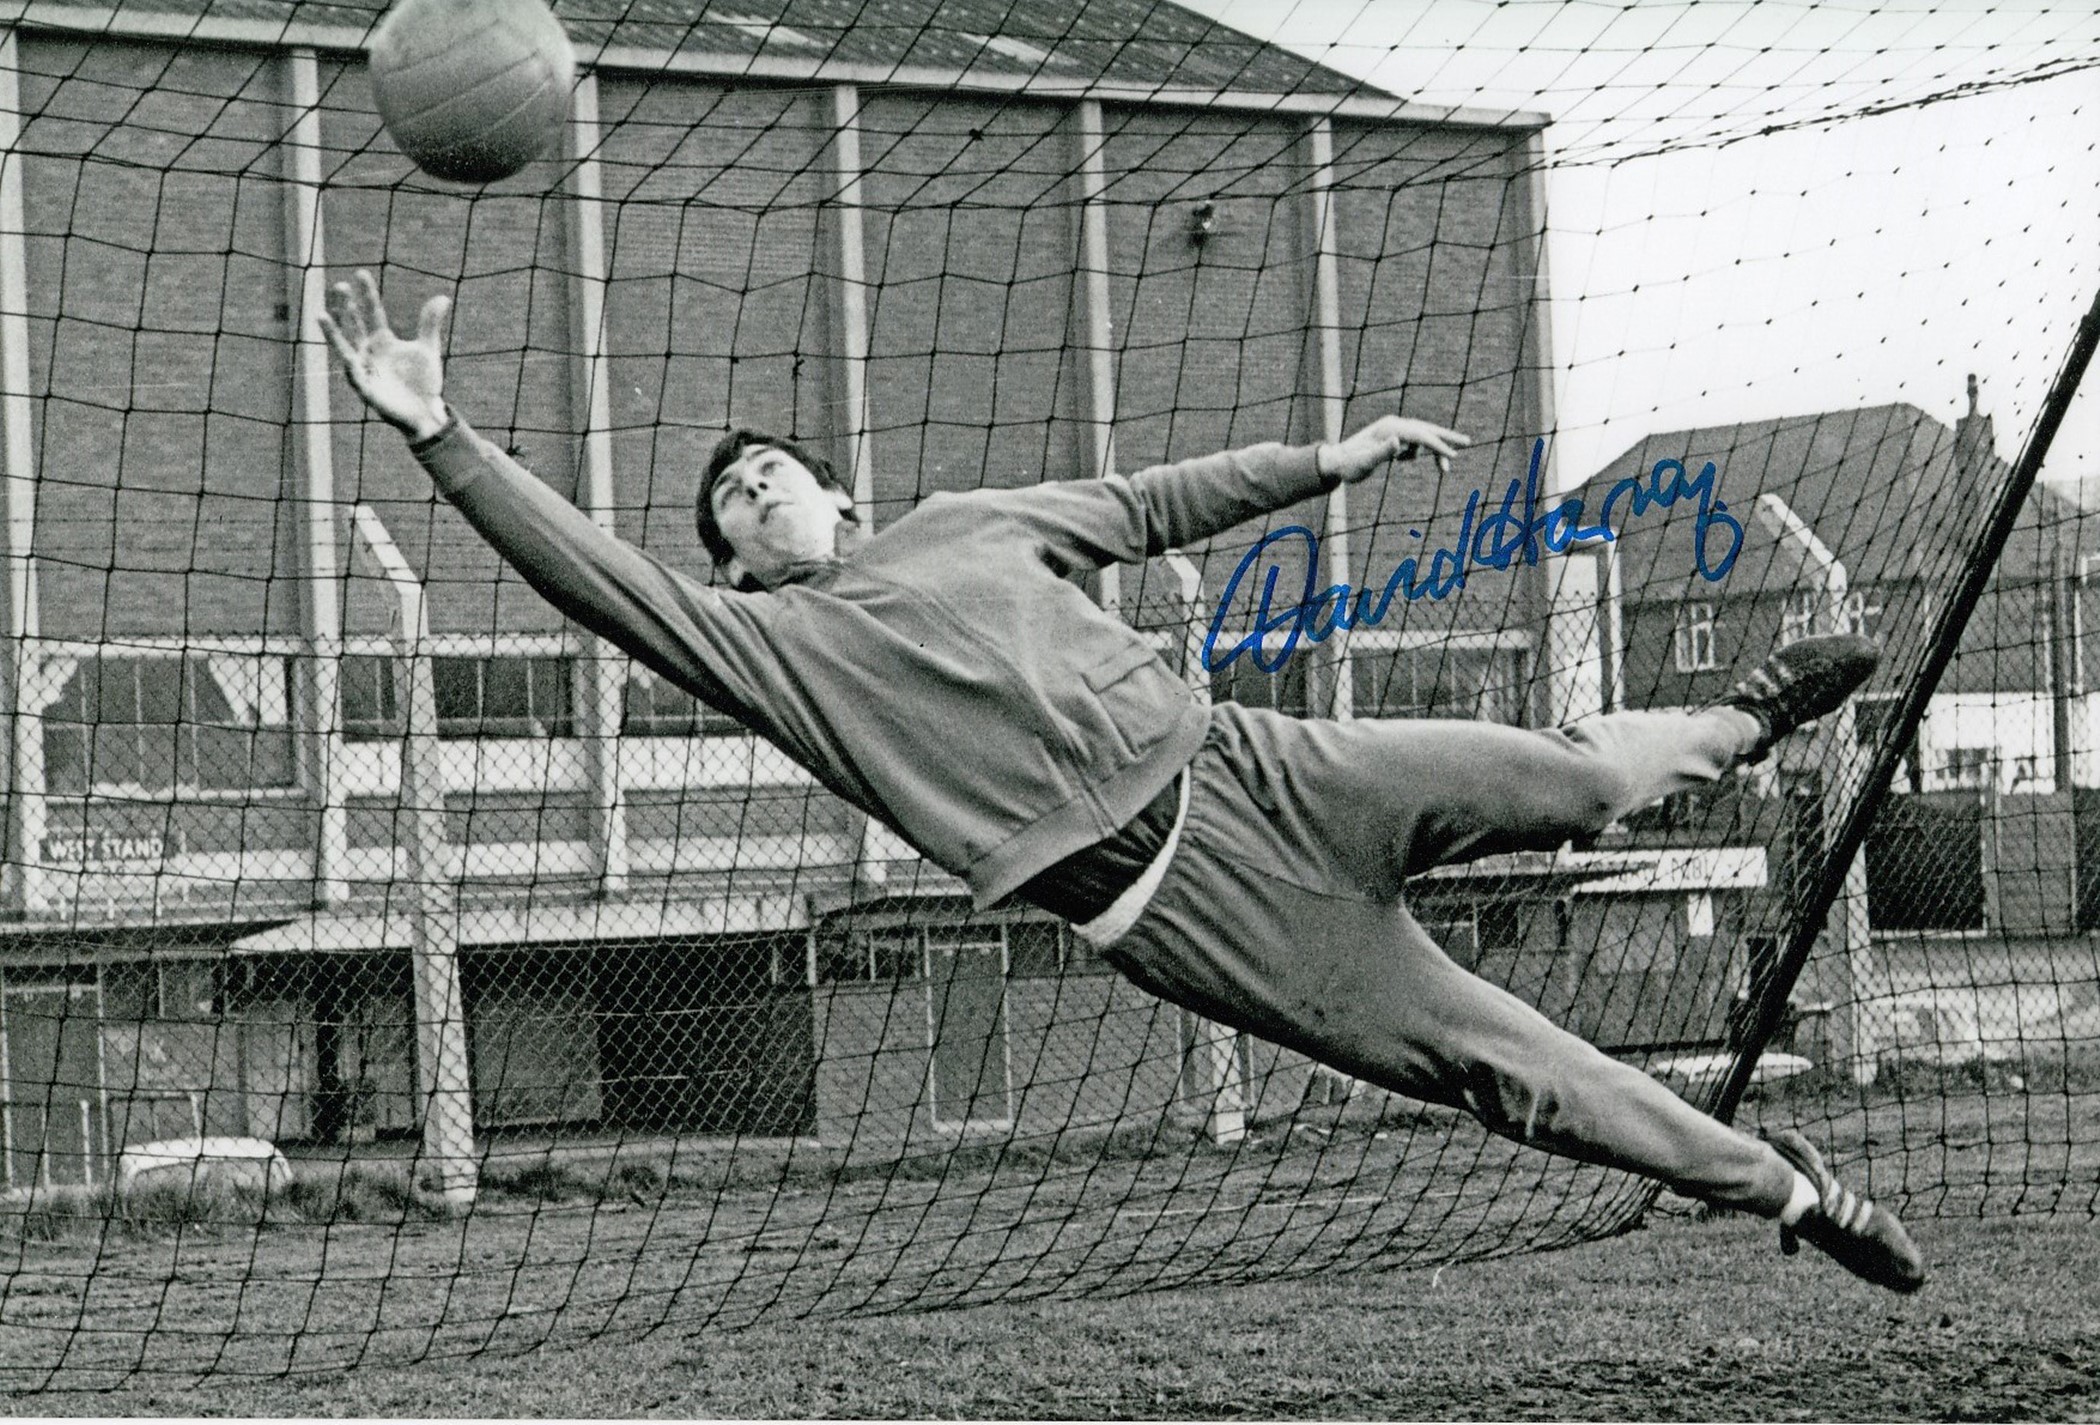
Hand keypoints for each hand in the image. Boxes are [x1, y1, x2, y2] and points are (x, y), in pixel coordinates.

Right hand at [317, 270, 451, 439]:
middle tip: (340, 286)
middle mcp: (369, 352)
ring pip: (345, 349)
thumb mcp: (427, 349)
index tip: (360, 273)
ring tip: (321, 315)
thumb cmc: (422, 380)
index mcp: (382, 340)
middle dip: (346, 307)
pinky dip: (352, 369)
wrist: (426, 411)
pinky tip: (348, 358)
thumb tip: (442, 297)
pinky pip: (356, 378)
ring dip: (333, 333)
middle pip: (354, 326)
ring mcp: (366, 370)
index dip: (367, 294)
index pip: (372, 312)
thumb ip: (430, 323)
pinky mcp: (367, 391)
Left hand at [1318, 416, 1470, 482]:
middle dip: (1447, 437)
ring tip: (1446, 466)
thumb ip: (1381, 452)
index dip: (1437, 446)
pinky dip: (1418, 452)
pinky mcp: (1392, 437)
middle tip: (1468, 442)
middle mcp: (1394, 425)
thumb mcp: (1364, 463)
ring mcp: (1393, 430)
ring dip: (1435, 449)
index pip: (1420, 436)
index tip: (1452, 457)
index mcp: (1390, 429)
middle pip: (1426, 429)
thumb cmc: (1349, 465)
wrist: (1336, 461)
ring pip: (1422, 437)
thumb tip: (1398, 442)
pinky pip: (1412, 443)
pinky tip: (1406, 460)